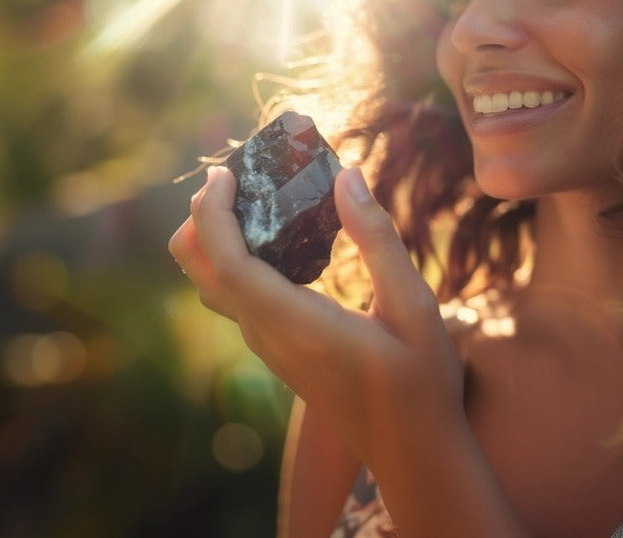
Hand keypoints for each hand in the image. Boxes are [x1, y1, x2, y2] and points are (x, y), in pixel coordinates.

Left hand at [167, 165, 464, 462]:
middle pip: (203, 273)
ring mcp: (269, 349)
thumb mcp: (415, 307)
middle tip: (233, 176)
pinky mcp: (277, 352)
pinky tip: (276, 238)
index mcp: (298, 325)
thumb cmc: (422, 381)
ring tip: (253, 196)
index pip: (230, 264)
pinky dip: (235, 258)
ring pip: (215, 287)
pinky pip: (237, 297)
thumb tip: (346, 177)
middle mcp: (270, 337)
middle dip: (201, 219)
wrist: (413, 451)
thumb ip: (378, 242)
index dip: (214, 215)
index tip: (224, 172)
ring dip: (216, 238)